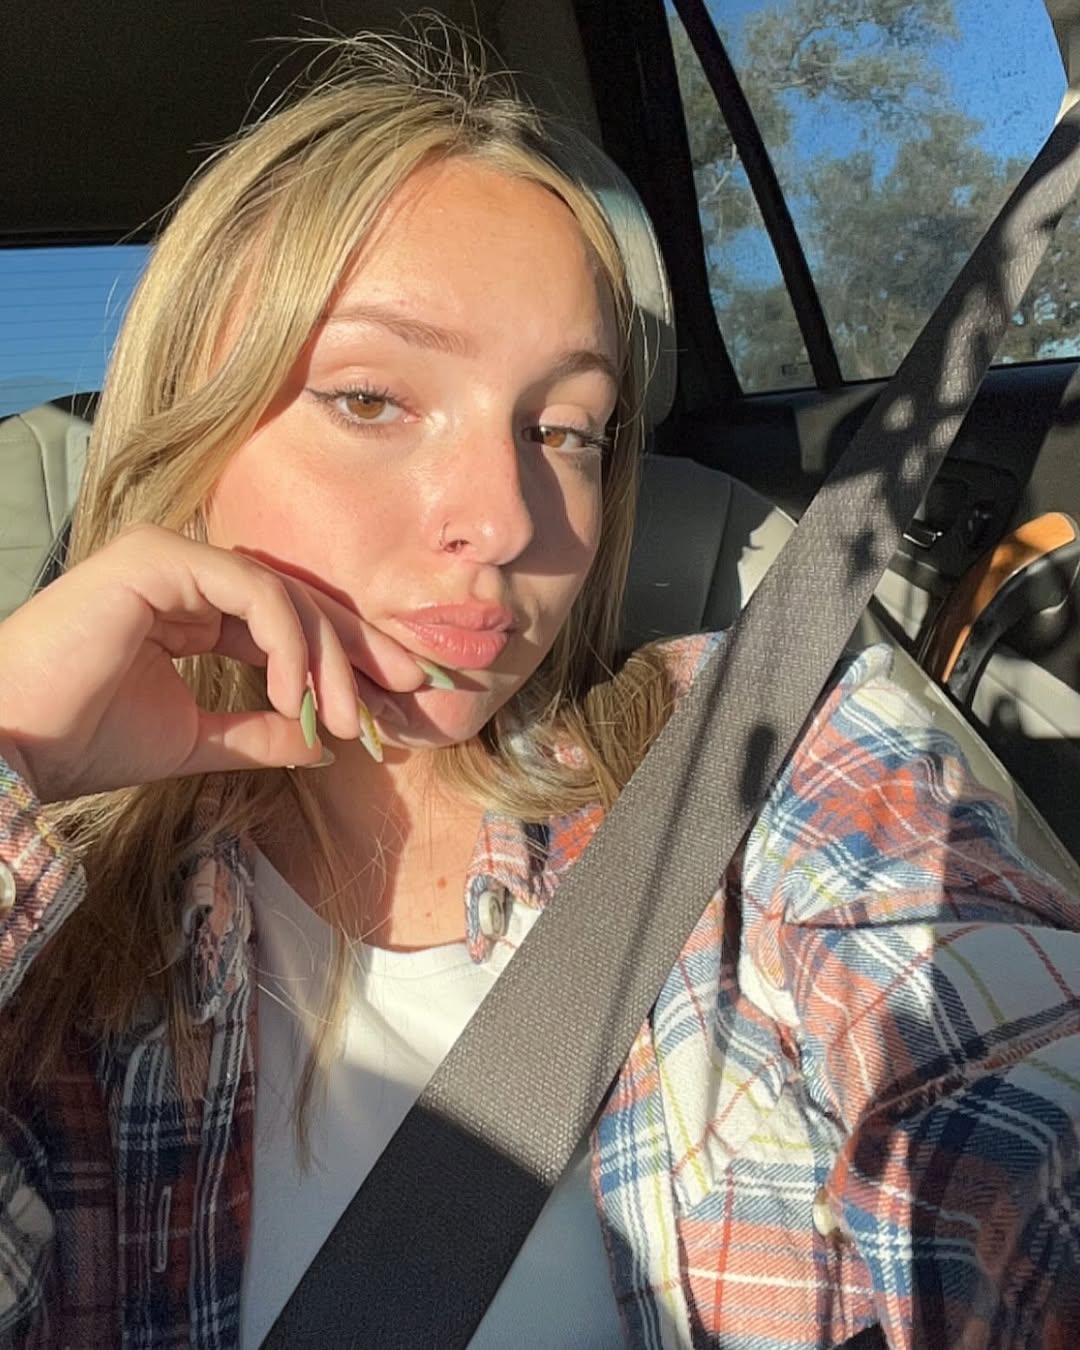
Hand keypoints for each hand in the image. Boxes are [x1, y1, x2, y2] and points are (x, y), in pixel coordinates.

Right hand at [0, 524, 426, 802]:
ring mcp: (171, 556)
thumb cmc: (87, 740)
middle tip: (406, 687)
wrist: (17, 747)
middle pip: (297, 601)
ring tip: (340, 717)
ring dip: (324, 660)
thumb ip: (261, 732)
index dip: (342, 659)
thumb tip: (323, 744)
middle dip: (356, 648)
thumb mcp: (199, 740)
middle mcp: (184, 573)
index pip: (286, 623)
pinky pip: (252, 591)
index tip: (392, 697)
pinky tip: (296, 694)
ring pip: (283, 596)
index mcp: (190, 608)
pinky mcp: (159, 556)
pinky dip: (286, 642)